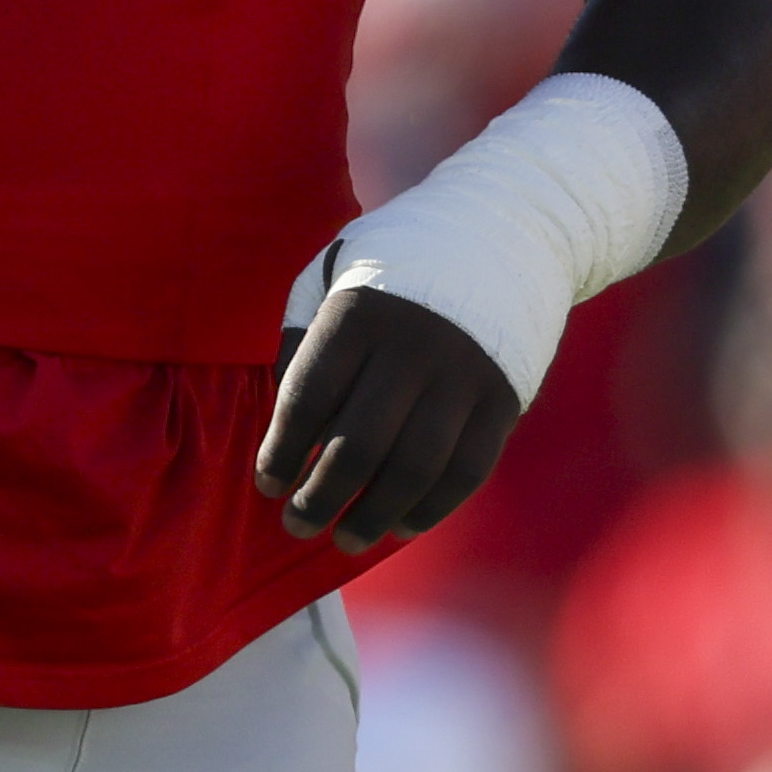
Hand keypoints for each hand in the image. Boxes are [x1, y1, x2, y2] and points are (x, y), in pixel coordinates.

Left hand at [255, 281, 525, 553]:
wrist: (501, 232)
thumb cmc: (395, 267)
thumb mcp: (334, 277)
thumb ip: (304, 342)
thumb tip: (287, 428)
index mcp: (358, 312)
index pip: (308, 397)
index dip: (282, 449)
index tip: (267, 485)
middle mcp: (412, 345)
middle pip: (359, 444)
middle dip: (320, 496)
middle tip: (295, 525)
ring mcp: (464, 374)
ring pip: (414, 467)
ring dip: (373, 515)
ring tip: (343, 539)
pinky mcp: (504, 398)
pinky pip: (467, 471)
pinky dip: (431, 508)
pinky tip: (400, 525)